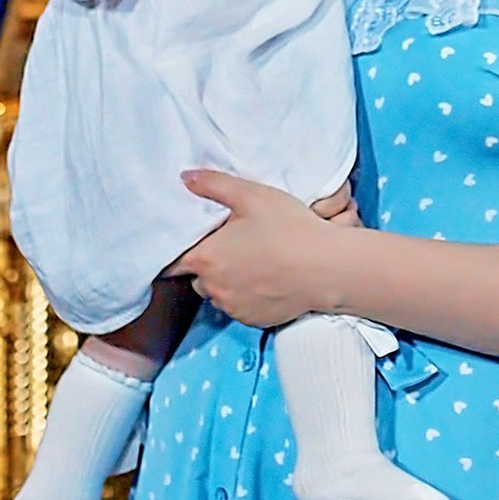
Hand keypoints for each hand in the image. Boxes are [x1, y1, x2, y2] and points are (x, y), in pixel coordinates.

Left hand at [180, 169, 349, 327]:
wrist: (326, 268)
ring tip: (252, 263)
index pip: (172, 263)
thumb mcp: (252, 195)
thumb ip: (213, 184)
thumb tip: (185, 178)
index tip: (190, 244)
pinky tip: (266, 280)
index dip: (177, 253)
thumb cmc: (289, 229)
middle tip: (231, 247)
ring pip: (219, 295)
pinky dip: (246, 297)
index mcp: (206, 258)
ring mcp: (234, 308)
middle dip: (208, 265)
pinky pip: (240, 308)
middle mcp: (214, 289)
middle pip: (198, 278)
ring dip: (227, 282)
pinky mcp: (254, 321)